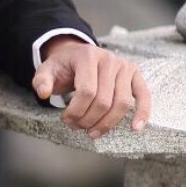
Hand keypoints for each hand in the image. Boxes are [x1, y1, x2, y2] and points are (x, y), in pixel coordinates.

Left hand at [32, 35, 149, 138]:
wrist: (77, 55)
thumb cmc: (64, 66)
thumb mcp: (47, 70)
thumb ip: (42, 80)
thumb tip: (43, 92)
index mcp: (87, 56)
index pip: (86, 91)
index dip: (76, 111)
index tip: (66, 120)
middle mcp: (109, 58)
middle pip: (103, 100)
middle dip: (89, 120)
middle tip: (77, 127)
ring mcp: (124, 66)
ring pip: (122, 103)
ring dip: (107, 123)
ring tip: (93, 131)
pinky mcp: (135, 75)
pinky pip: (143, 95)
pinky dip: (142, 112)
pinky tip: (135, 127)